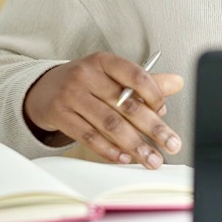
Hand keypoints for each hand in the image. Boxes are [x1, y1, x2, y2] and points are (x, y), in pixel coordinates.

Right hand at [23, 52, 184, 168]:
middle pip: (126, 105)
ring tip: (152, 159)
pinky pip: (88, 137)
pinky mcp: (60, 116)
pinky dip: (109, 150)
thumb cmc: (86, 82)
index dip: (153, 94)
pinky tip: (125, 158)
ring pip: (109, 124)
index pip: (135, 75)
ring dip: (135, 145)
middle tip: (171, 144)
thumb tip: (178, 83)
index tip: (165, 112)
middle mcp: (87, 76)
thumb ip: (145, 81)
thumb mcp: (112, 75)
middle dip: (153, 128)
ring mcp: (71, 96)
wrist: (43, 89)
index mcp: (104, 61)